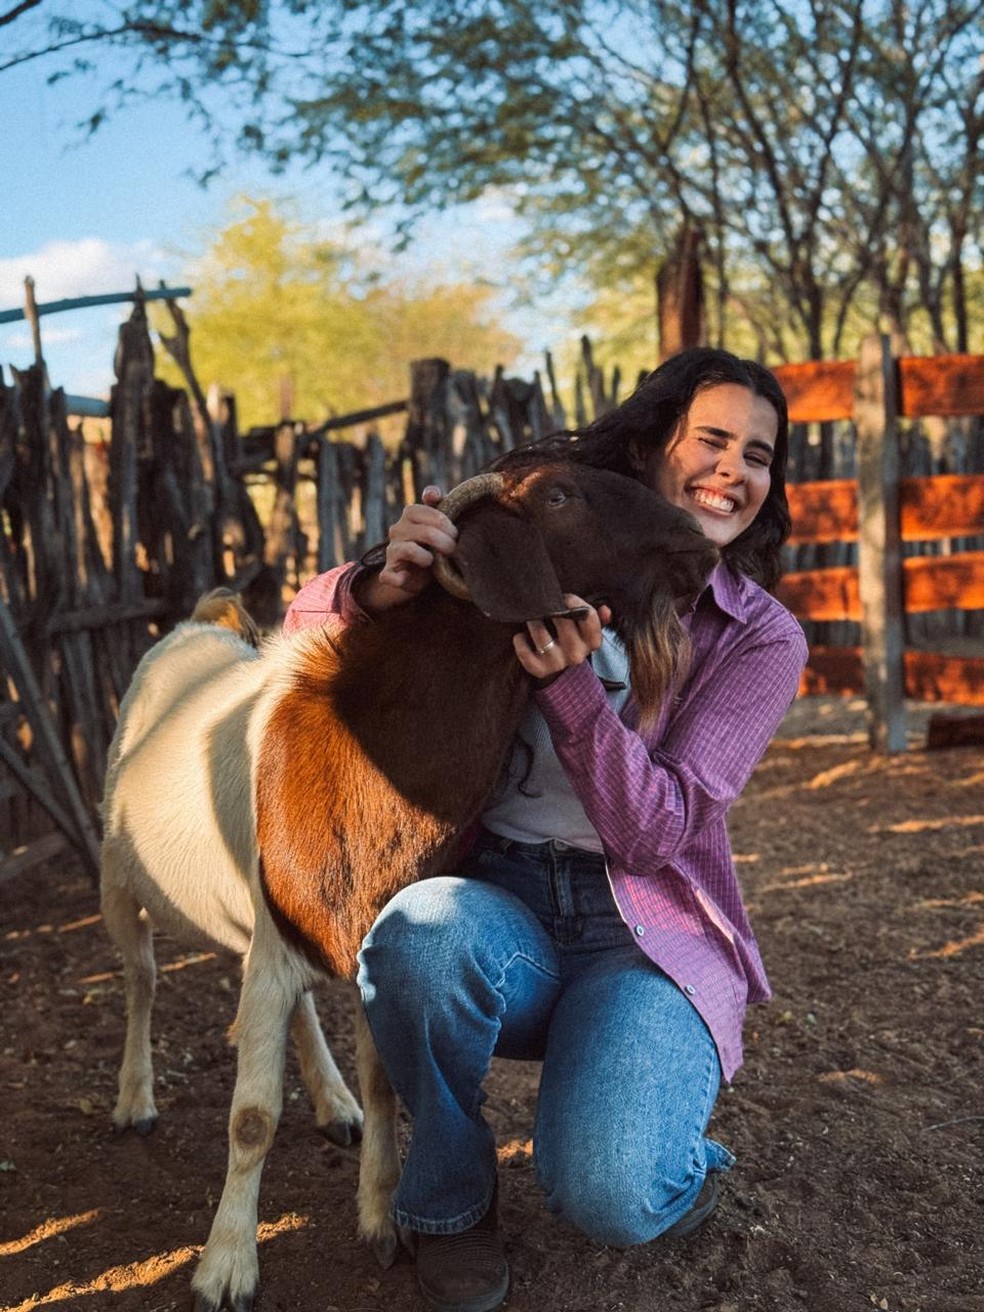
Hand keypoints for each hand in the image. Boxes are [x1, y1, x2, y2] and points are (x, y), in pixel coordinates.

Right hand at [360, 486, 457, 612]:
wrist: (422, 574)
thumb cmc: (434, 543)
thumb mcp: (440, 524)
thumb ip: (440, 505)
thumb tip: (432, 494)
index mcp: (409, 515)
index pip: (420, 511)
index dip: (440, 520)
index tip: (454, 531)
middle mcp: (397, 530)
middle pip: (422, 531)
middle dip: (443, 540)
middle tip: (454, 548)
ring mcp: (392, 552)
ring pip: (409, 550)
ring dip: (426, 557)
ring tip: (435, 562)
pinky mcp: (389, 573)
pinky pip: (389, 575)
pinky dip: (397, 578)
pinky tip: (405, 578)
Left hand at [513, 595, 612, 684]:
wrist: (557, 668)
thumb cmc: (570, 638)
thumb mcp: (586, 629)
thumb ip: (595, 617)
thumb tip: (606, 609)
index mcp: (592, 642)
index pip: (588, 617)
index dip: (575, 602)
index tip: (564, 597)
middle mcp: (577, 655)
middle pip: (564, 622)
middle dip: (552, 609)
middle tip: (544, 603)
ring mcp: (557, 664)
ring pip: (542, 637)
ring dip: (533, 623)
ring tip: (531, 617)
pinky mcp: (539, 670)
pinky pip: (525, 652)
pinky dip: (520, 641)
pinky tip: (522, 636)